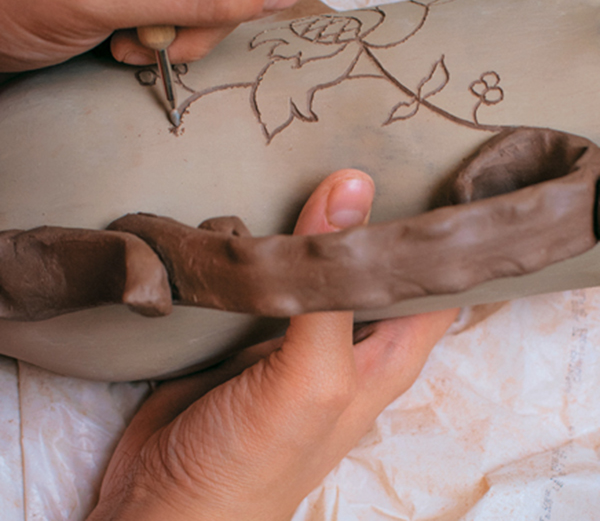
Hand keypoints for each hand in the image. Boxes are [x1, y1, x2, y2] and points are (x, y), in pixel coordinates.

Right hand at [87, 170, 457, 520]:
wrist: (163, 502)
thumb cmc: (255, 460)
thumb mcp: (311, 377)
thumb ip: (331, 289)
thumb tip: (353, 187)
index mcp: (385, 351)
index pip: (434, 281)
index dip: (437, 236)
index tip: (429, 175)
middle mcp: (343, 335)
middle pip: (366, 259)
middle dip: (358, 215)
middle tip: (346, 157)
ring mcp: (290, 328)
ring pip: (304, 258)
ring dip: (291, 226)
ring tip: (285, 183)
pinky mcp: (241, 324)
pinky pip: (252, 270)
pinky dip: (242, 247)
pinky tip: (231, 231)